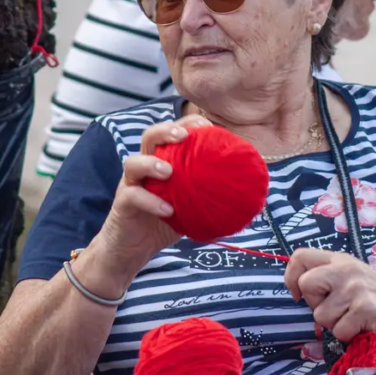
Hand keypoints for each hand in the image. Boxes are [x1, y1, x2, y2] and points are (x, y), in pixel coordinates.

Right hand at [96, 114, 212, 273]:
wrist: (132, 251)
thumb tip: (253, 200)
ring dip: (151, 163)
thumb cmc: (163, 223)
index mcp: (161, 161)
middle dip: (165, 131)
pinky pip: (133, 196)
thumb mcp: (191, 207)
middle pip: (148, 137)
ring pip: (133, 163)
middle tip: (183, 136)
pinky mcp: (122, 205)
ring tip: (168, 172)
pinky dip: (151, 201)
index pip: (171, 132)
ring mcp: (130, 185)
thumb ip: (211, 197)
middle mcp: (144, 168)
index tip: (207, 125)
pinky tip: (168, 211)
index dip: (187, 123)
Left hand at [284, 249, 375, 350]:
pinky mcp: (364, 309)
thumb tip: (301, 289)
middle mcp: (346, 269)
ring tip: (356, 319)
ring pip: (320, 315)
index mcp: (341, 260)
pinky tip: (365, 328)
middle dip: (316, 305)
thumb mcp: (356, 278)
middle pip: (306, 285)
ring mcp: (355, 288)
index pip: (301, 256)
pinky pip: (339, 331)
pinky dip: (350, 336)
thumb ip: (331, 278)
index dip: (291, 276)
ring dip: (336, 325)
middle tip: (337, 310)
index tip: (298, 294)